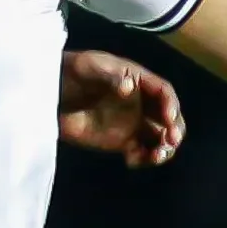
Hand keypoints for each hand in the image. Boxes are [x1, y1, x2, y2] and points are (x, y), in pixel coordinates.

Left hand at [57, 50, 186, 165]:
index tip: (169, 118)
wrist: (51, 93)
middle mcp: (141, 102)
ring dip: (164, 148)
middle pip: (168, 117)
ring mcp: (132, 123)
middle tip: (172, 141)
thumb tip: (128, 87)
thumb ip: (110, 75)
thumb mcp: (89, 66)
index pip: (163, 92)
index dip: (170, 105)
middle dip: (174, 129)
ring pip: (159, 137)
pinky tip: (132, 161)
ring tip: (157, 156)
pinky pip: (140, 152)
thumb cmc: (72, 71)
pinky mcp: (121, 141)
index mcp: (139, 81)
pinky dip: (143, 159)